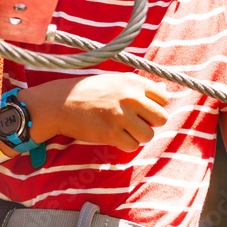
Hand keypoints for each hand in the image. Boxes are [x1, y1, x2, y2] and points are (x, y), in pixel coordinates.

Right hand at [28, 73, 169, 151]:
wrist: (61, 102)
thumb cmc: (90, 90)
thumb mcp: (117, 81)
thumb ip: (141, 87)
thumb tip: (166, 92)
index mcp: (134, 82)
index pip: (164, 98)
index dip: (155, 106)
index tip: (143, 110)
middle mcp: (130, 97)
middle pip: (161, 118)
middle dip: (150, 123)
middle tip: (135, 122)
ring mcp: (121, 115)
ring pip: (148, 135)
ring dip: (138, 136)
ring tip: (124, 130)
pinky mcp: (110, 133)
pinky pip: (132, 146)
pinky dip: (125, 145)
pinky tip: (114, 136)